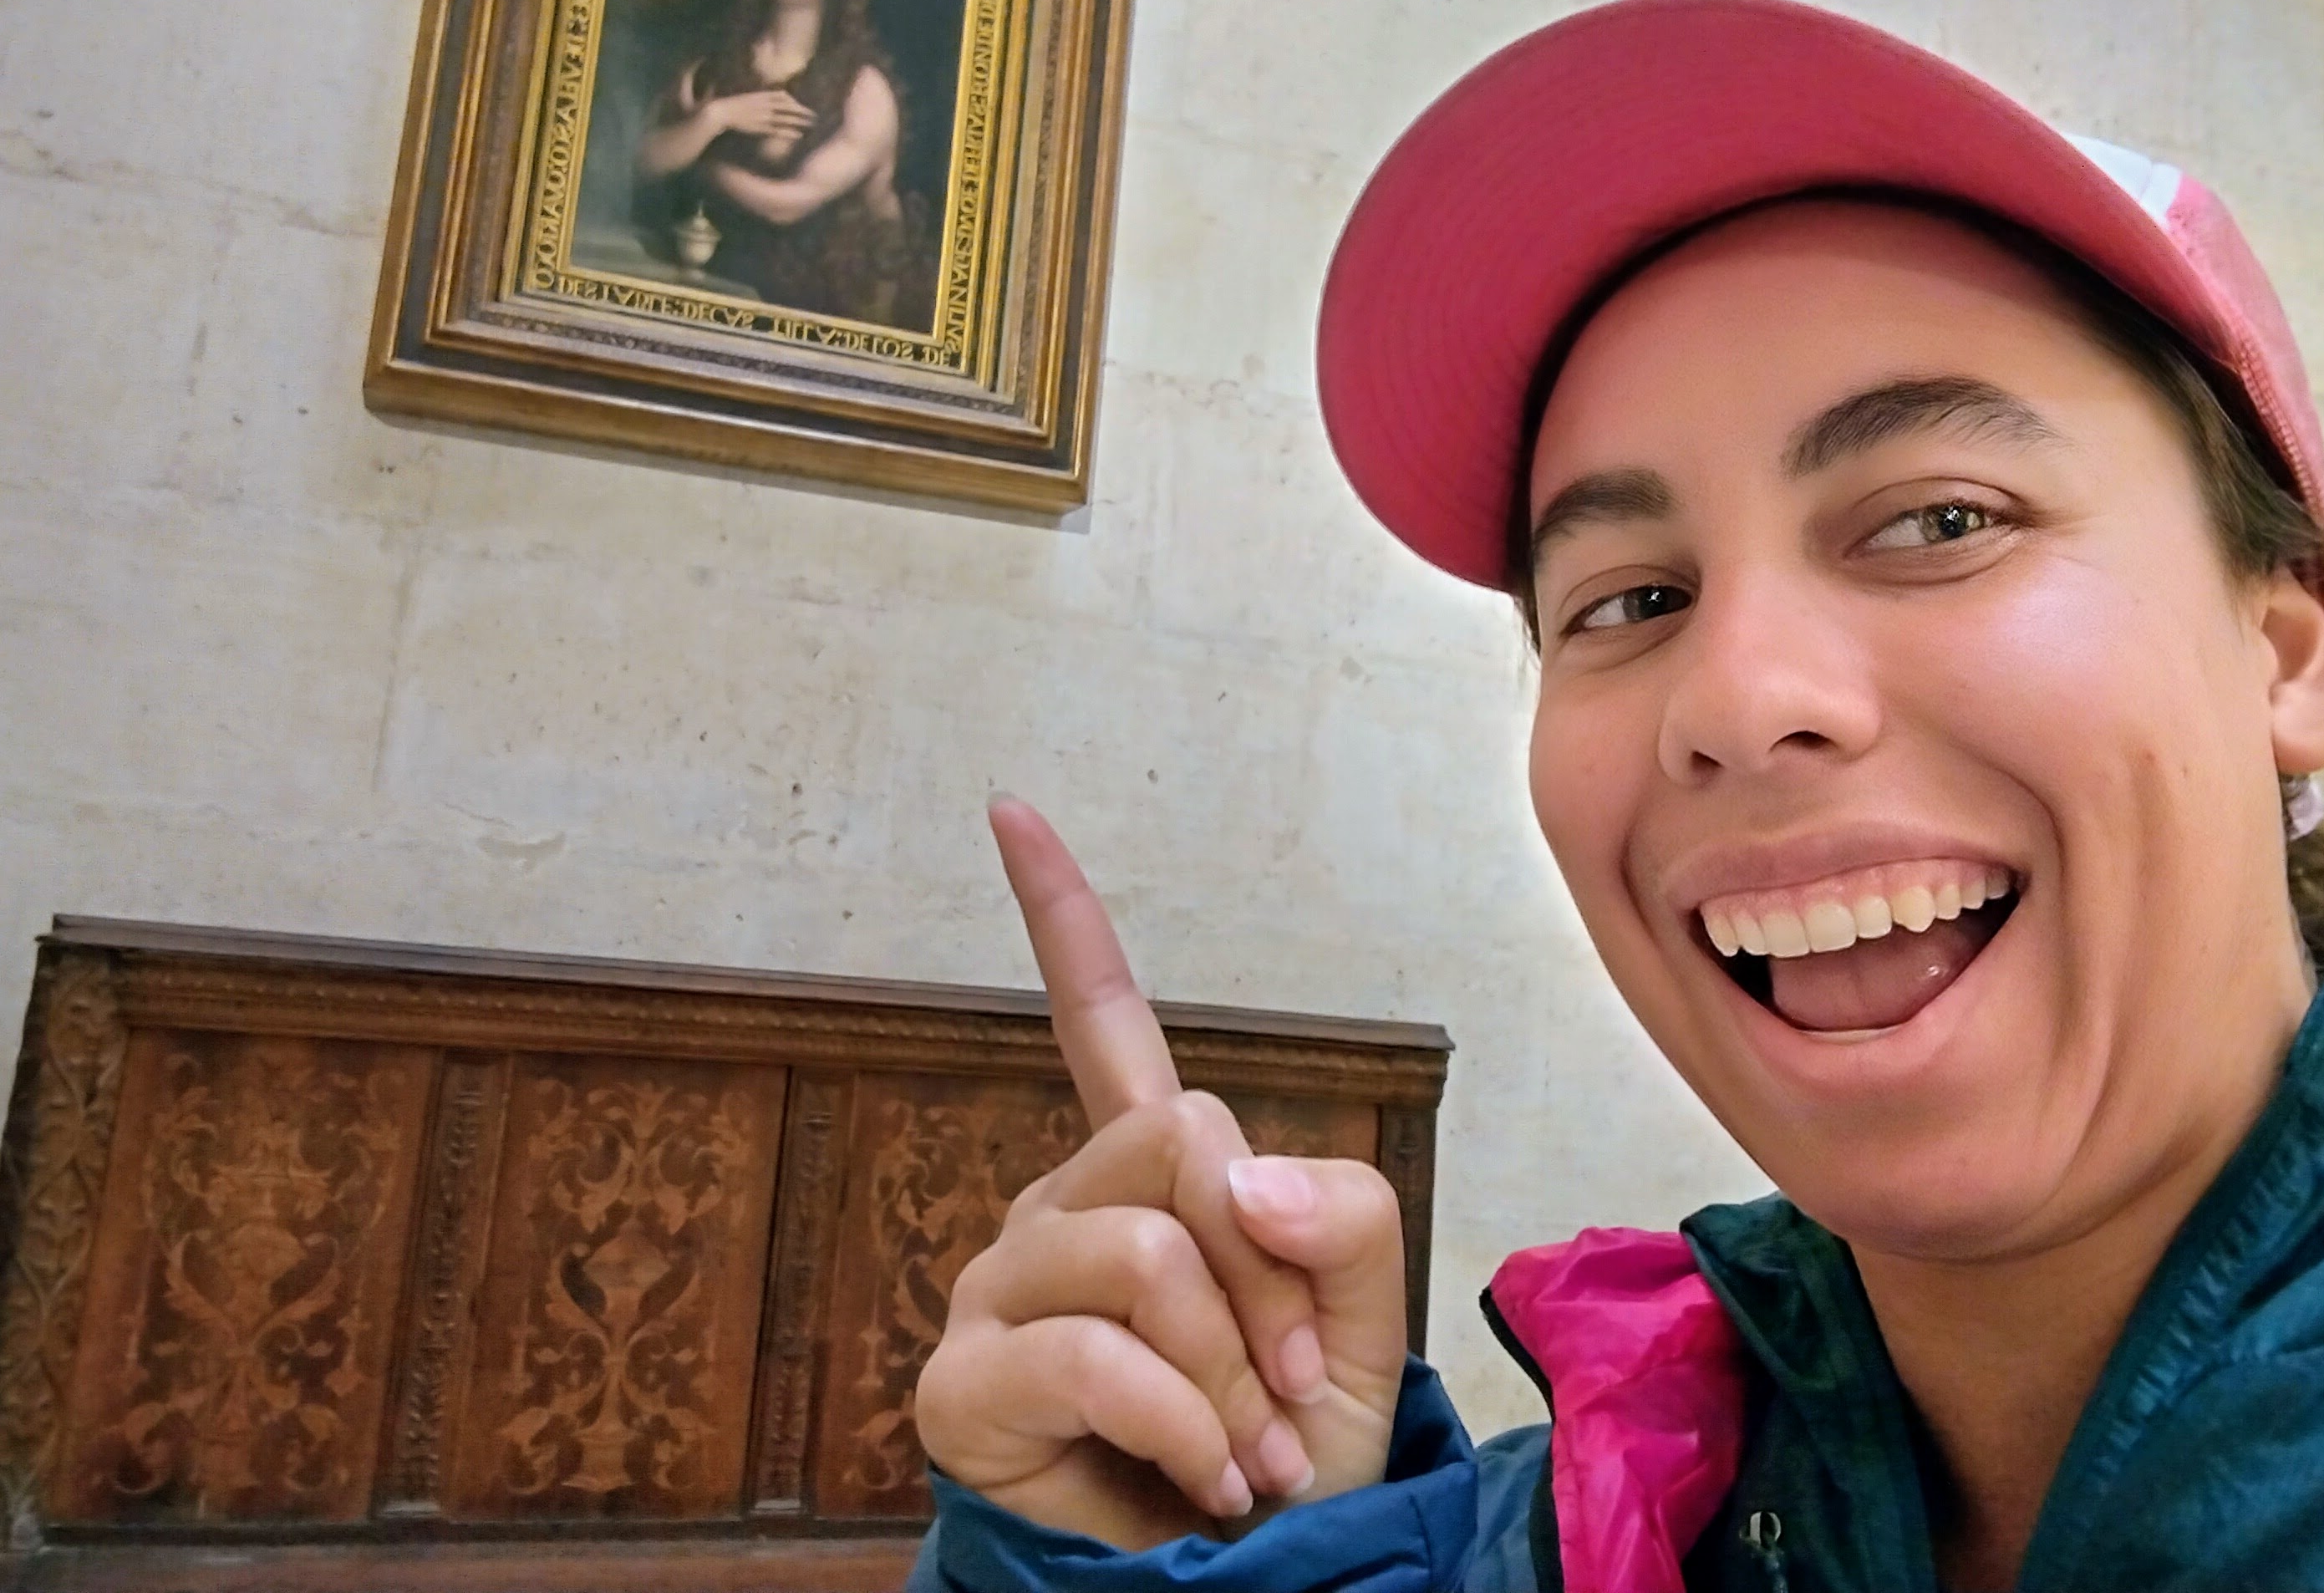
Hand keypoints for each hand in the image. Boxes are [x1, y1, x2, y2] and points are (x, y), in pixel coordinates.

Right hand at [710, 87, 812, 142]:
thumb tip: (758, 101)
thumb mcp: (745, 98)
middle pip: (789, 106)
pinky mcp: (761, 127)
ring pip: (787, 118)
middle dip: (803, 110)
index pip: (782, 95)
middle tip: (815, 115)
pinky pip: (779, 130)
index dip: (792, 100)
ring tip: (812, 124)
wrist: (720, 112)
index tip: (798, 105)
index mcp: (761, 95)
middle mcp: (766, 104)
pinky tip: (799, 135)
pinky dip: (790, 132)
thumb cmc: (729, 106)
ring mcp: (765, 116)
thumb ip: (754, 99)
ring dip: (801, 121)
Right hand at [913, 799, 1408, 1549]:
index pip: (1103, 1026)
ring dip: (1231, 1371)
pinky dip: (1179, 1420)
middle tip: (1284, 1393)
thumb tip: (1228, 1176)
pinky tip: (1200, 1478)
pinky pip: (1093, 1346)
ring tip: (1245, 1451)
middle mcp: (1057, 1210)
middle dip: (1268, 1279)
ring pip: (1148, 1247)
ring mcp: (1003, 1289)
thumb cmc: (1291, 1459)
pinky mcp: (965, 1383)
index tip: (1009, 809)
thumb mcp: (1358, 1329)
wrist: (1258, 1591)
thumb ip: (1337, 1218)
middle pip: (1177, 1141)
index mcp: (1145, 1179)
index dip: (1062, 917)